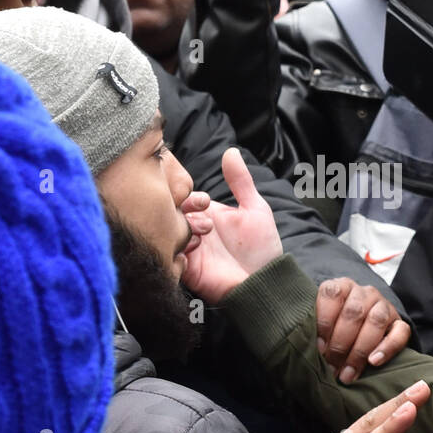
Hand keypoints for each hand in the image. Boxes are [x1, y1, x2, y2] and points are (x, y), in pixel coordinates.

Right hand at [181, 148, 282, 302]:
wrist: (265, 281)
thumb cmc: (262, 247)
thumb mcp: (255, 208)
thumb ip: (241, 181)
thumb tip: (231, 151)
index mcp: (206, 213)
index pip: (184, 196)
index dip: (190, 196)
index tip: (204, 202)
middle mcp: (193, 229)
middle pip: (171, 212)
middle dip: (183, 212)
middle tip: (204, 222)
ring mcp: (187, 248)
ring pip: (167, 232)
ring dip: (183, 231)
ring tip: (203, 237)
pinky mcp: (185, 269)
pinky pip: (168, 256)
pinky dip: (177, 250)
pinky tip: (195, 250)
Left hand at [316, 278, 410, 382]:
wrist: (363, 328)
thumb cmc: (335, 328)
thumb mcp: (324, 324)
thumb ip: (317, 331)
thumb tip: (312, 353)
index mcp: (342, 286)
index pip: (332, 294)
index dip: (324, 321)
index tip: (319, 347)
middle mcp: (364, 292)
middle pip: (354, 312)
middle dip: (340, 343)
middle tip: (332, 367)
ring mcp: (384, 305)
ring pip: (377, 321)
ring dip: (360, 350)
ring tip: (348, 373)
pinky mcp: (400, 322)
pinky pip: (400, 332)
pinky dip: (387, 348)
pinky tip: (373, 362)